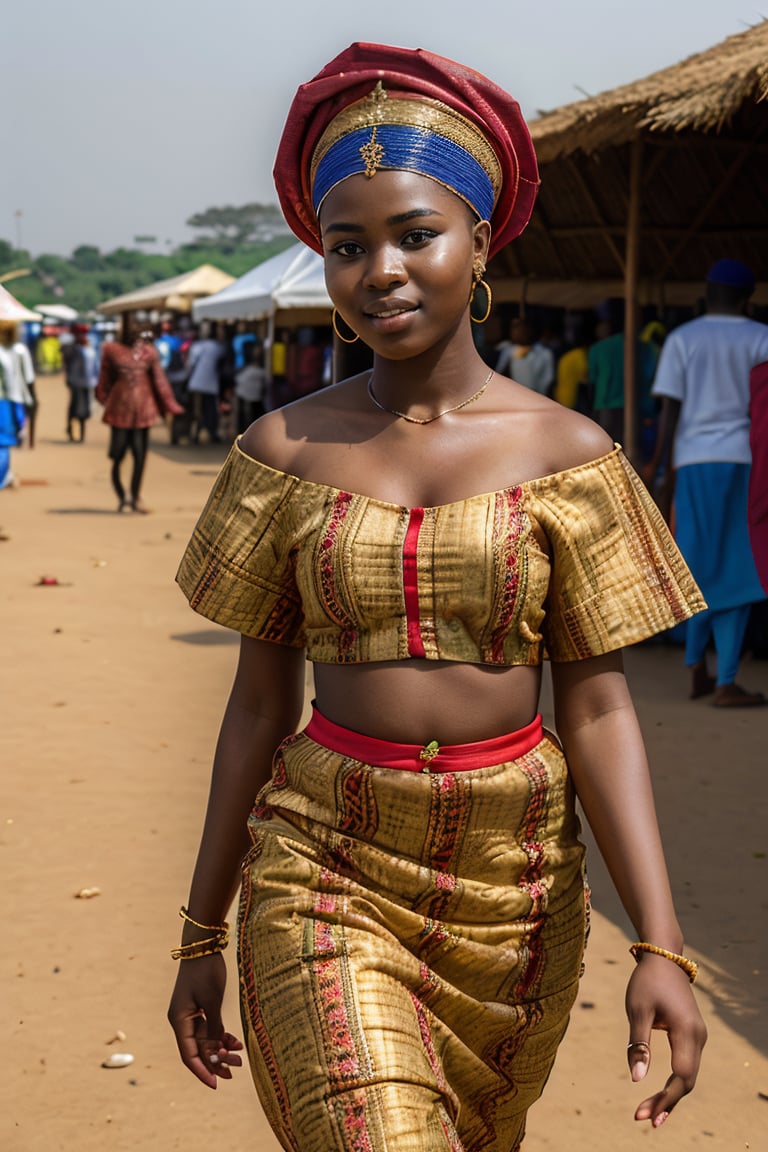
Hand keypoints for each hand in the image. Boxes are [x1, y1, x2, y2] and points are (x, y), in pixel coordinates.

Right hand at [168, 953, 243, 1087]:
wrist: (202, 946)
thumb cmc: (205, 971)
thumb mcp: (212, 1000)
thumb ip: (214, 1026)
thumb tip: (218, 1050)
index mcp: (179, 1020)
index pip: (188, 1054)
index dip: (202, 1071)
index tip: (215, 1085)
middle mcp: (182, 1021)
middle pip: (197, 1050)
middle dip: (215, 1063)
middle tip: (234, 1072)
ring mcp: (190, 1015)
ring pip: (205, 1041)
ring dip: (220, 1051)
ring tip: (239, 1060)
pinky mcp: (199, 1009)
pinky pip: (209, 1029)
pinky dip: (221, 1037)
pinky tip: (236, 1043)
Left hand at [625, 954, 706, 1126]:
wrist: (664, 958)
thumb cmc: (647, 981)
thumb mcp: (637, 1010)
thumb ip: (639, 1044)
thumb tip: (637, 1080)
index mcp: (686, 1031)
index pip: (681, 1076)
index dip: (665, 1098)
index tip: (646, 1115)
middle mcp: (698, 1037)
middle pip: (686, 1080)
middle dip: (666, 1102)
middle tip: (642, 1119)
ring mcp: (698, 1036)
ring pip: (688, 1076)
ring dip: (670, 1095)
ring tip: (648, 1114)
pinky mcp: (693, 1035)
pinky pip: (686, 1066)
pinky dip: (674, 1083)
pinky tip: (660, 1096)